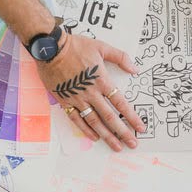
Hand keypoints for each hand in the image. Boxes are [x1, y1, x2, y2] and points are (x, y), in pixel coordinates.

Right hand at [38, 35, 145, 151]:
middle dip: (123, 132)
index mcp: (102, 80)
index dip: (132, 117)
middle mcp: (91, 93)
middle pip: (110, 117)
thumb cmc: (76, 46)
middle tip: (132, 144)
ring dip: (107, 136)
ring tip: (116, 146)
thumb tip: (135, 70)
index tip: (141, 128)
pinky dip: (86, 130)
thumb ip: (120, 57)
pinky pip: (76, 119)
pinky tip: (94, 137)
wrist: (50, 48)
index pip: (121, 103)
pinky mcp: (65, 101)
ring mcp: (77, 98)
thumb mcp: (102, 47)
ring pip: (94, 122)